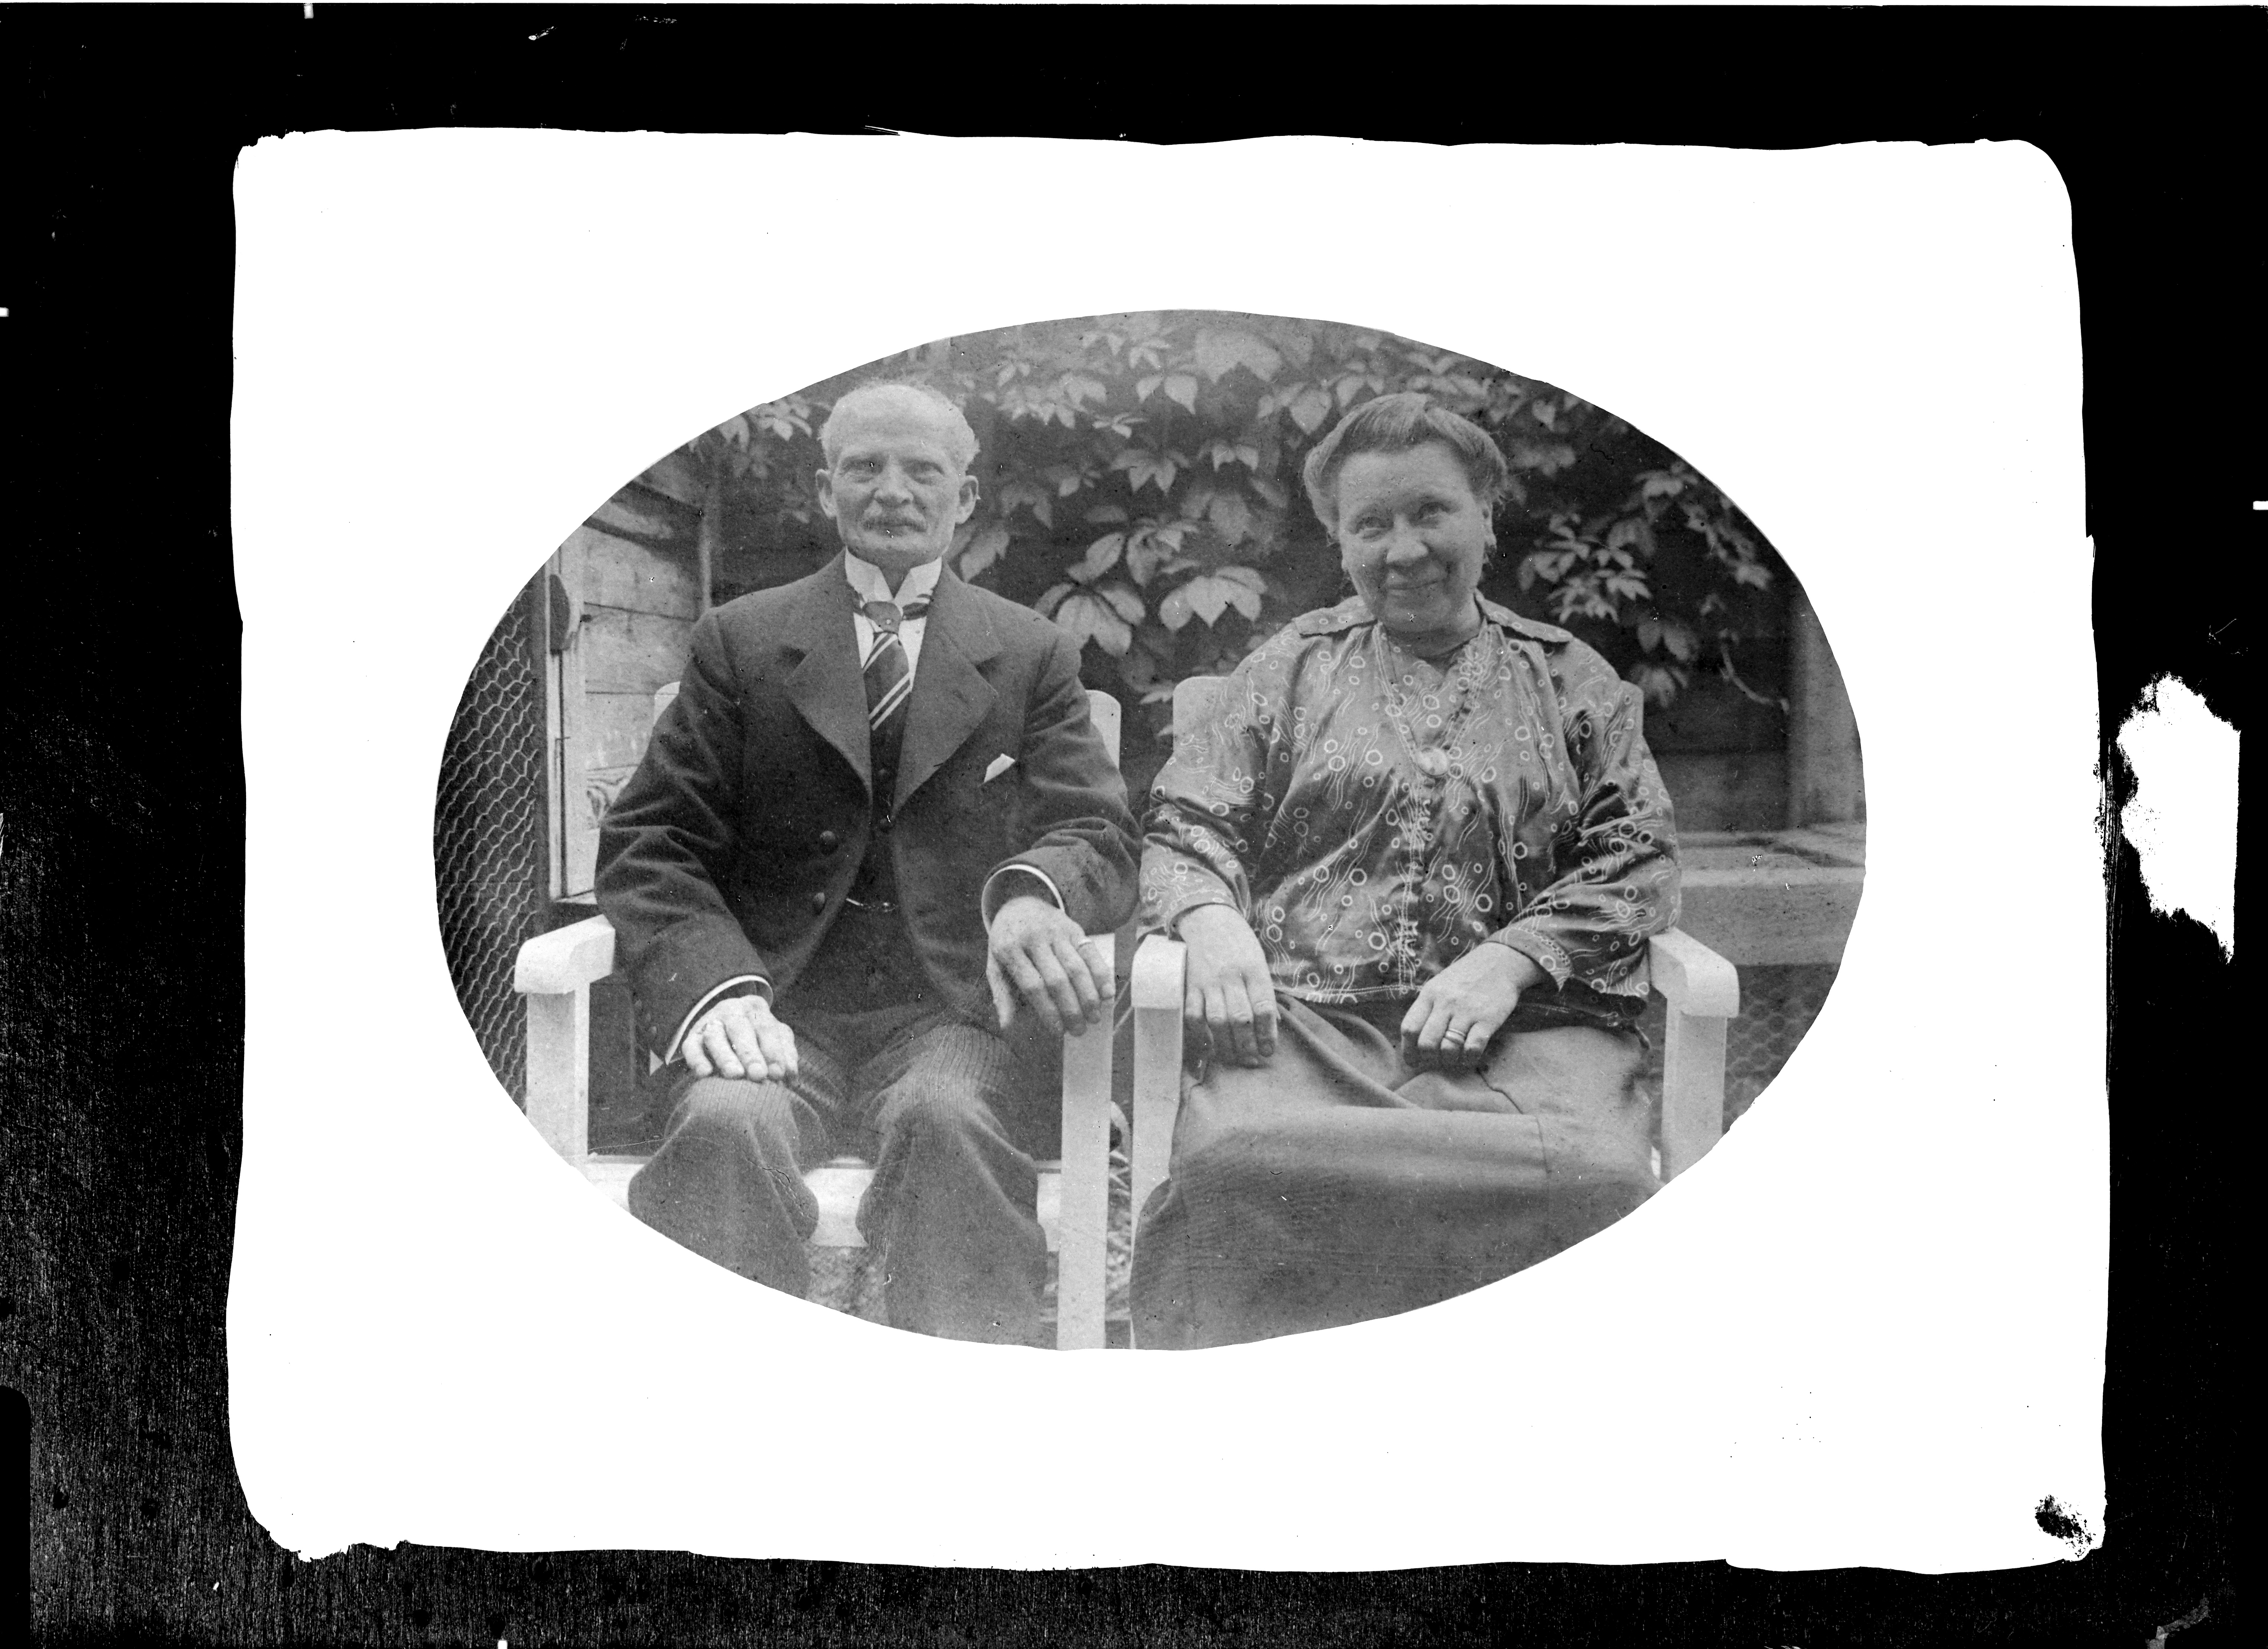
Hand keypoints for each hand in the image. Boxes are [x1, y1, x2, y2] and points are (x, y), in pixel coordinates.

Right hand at [683, 993, 798, 1084]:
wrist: (725, 1025)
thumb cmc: (757, 1037)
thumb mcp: (774, 1037)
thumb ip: (784, 1052)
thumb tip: (790, 1074)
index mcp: (755, 1009)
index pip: (766, 1028)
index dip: (773, 1051)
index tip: (779, 1073)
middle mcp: (731, 1011)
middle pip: (740, 1030)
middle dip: (751, 1054)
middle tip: (759, 1075)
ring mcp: (709, 1022)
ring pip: (715, 1037)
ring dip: (726, 1057)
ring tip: (735, 1075)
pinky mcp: (691, 1038)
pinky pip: (691, 1047)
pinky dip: (696, 1060)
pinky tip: (705, 1074)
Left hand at [987, 894, 1110, 1037]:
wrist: (1020, 903)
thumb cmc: (1008, 942)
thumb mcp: (995, 964)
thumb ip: (1001, 994)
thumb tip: (1006, 1025)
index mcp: (1009, 949)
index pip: (1032, 985)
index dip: (1047, 1010)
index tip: (1058, 1031)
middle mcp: (1034, 938)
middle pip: (1057, 979)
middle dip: (1071, 1008)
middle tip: (1079, 1030)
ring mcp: (1056, 931)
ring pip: (1077, 967)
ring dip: (1089, 996)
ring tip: (1095, 1018)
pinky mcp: (1074, 928)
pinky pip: (1091, 953)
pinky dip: (1101, 974)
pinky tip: (1107, 994)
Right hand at [1177, 904, 1277, 1066]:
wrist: (1207, 918)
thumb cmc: (1238, 943)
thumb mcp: (1258, 960)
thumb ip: (1262, 991)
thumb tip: (1270, 1026)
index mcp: (1253, 969)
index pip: (1264, 1007)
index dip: (1268, 1034)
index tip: (1269, 1051)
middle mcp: (1231, 976)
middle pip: (1240, 1019)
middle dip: (1248, 1046)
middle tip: (1252, 1060)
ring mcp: (1208, 981)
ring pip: (1216, 1021)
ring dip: (1226, 1045)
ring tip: (1233, 1058)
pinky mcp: (1190, 985)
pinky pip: (1193, 1015)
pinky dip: (1199, 1035)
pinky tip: (1208, 1046)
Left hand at [1400, 943, 1545, 1071]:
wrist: (1501, 962)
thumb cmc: (1466, 977)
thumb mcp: (1440, 985)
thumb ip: (1427, 1008)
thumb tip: (1414, 1039)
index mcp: (1430, 994)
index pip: (1409, 1028)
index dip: (1408, 1050)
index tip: (1413, 1060)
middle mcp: (1446, 1002)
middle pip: (1426, 1043)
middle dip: (1428, 1058)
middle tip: (1436, 1061)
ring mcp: (1467, 1011)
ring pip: (1448, 1048)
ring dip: (1449, 1060)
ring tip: (1453, 1058)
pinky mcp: (1488, 1019)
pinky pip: (1473, 1048)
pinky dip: (1468, 1058)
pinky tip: (1469, 1056)